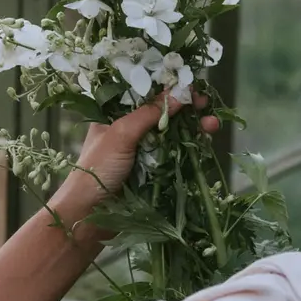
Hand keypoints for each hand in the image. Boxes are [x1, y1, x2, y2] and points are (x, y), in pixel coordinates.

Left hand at [56, 93, 219, 204]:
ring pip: (172, 133)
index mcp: (114, 114)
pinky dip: (190, 147)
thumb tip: (180, 93)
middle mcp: (129, 128)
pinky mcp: (152, 170)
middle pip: (163, 112)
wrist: (87, 215)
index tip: (190, 85)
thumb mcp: (120, 134)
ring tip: (213, 125)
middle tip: (206, 104)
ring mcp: (142, 150)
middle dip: (186, 107)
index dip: (168, 87)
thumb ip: (149, 113)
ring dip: (193, 127)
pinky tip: (205, 142)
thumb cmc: (97, 169)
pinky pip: (174, 153)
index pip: (145, 93)